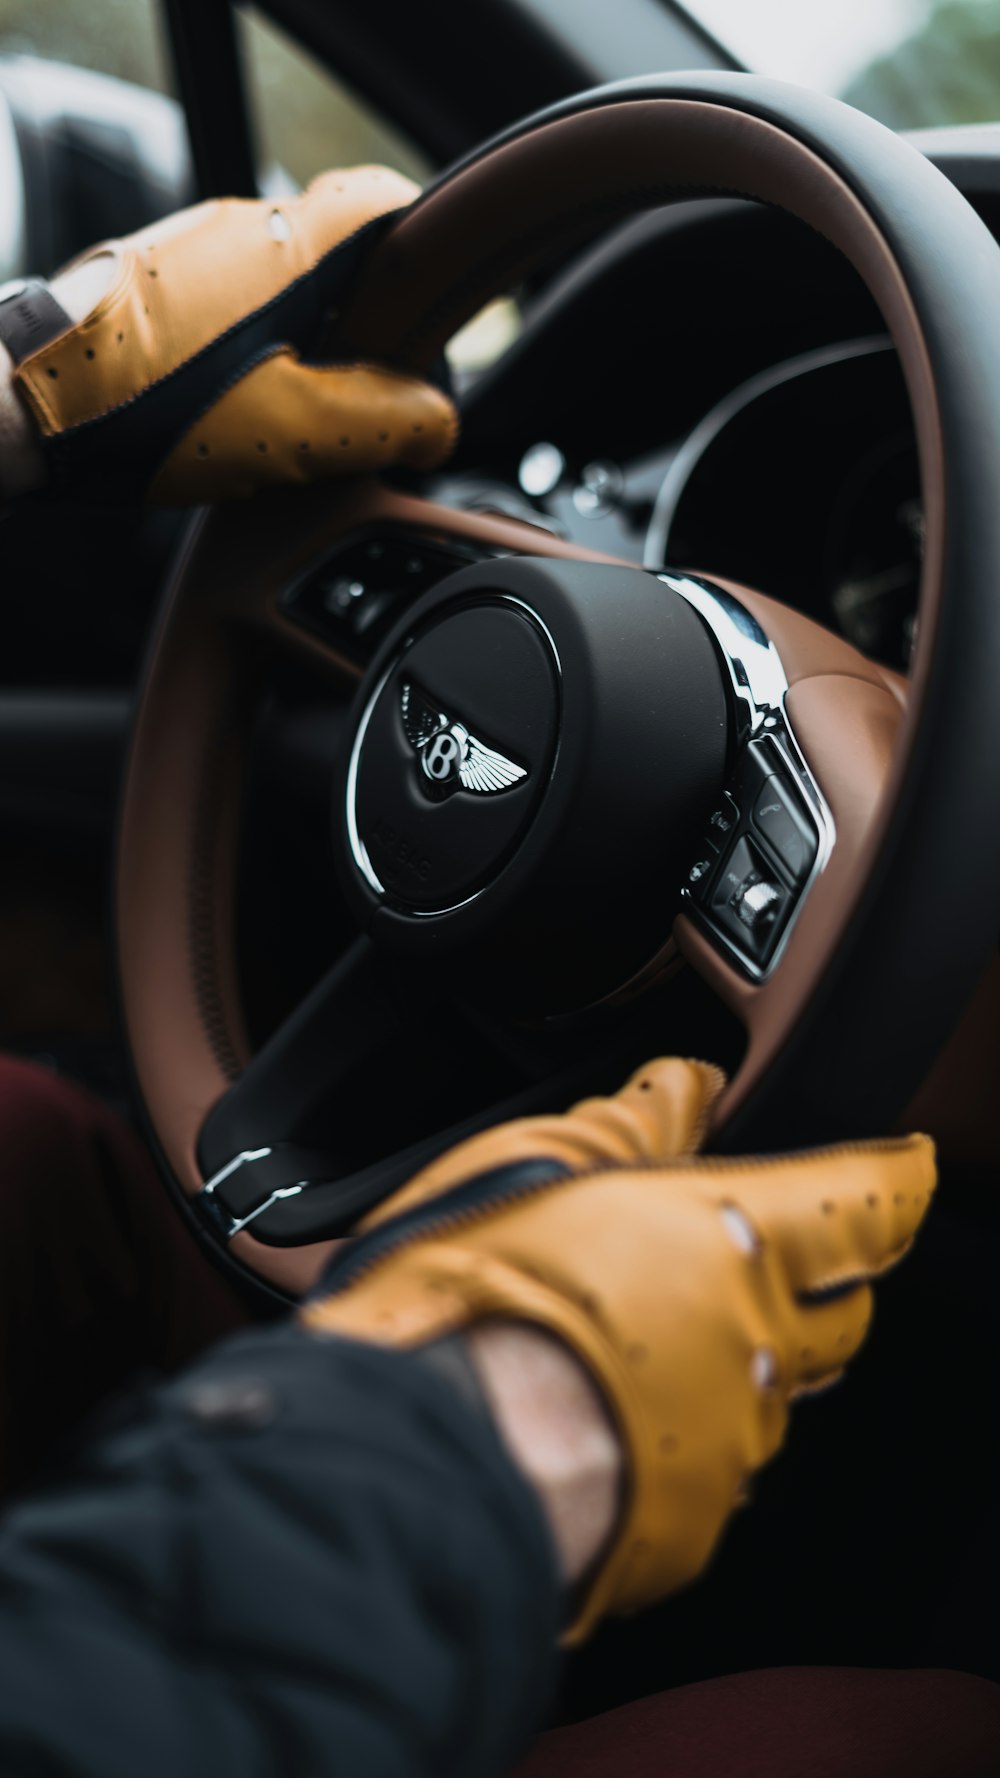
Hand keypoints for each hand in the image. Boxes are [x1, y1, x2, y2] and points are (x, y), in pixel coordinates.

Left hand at [7, 168, 456, 503]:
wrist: (27, 407)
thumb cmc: (150, 412)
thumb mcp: (295, 432)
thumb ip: (385, 420)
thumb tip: (437, 422)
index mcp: (289, 247)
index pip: (387, 201)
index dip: (424, 255)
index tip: (435, 318)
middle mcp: (239, 226)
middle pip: (339, 254)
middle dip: (364, 324)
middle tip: (364, 399)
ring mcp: (189, 248)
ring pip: (282, 282)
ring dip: (304, 342)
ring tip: (289, 417)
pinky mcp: (152, 280)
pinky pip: (231, 302)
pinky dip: (252, 347)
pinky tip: (233, 409)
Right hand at [302, 1059, 935, 1639]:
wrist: (433, 1447)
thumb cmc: (481, 1294)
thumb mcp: (548, 1160)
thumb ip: (638, 1120)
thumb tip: (687, 1084)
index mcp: (738, 1237)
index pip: (870, 1199)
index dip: (894, 1176)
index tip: (902, 1165)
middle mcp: (758, 1340)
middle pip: (847, 1308)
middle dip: (828, 1277)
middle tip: (771, 1247)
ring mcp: (729, 1437)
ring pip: (780, 1389)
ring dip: (749, 1354)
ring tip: (664, 1329)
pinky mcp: (688, 1517)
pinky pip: (719, 1463)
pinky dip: (690, 1428)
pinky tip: (621, 1407)